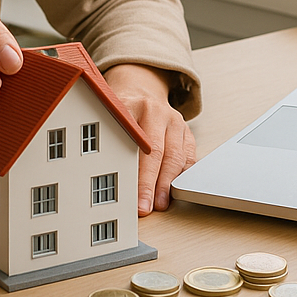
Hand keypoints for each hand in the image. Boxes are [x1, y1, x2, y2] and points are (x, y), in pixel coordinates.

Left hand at [103, 63, 195, 215]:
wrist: (141, 89)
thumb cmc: (123, 108)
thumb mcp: (110, 114)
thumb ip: (110, 137)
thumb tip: (106, 175)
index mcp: (137, 106)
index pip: (138, 143)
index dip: (137, 173)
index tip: (133, 195)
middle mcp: (159, 112)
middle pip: (159, 153)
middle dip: (153, 184)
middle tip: (146, 206)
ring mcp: (176, 122)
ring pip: (177, 156)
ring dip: (168, 184)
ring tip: (160, 203)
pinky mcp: (187, 132)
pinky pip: (189, 157)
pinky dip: (183, 176)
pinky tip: (175, 190)